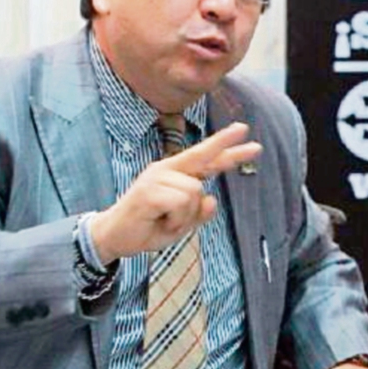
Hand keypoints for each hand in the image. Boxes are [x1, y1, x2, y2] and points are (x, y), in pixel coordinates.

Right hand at [89, 122, 260, 263]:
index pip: (205, 158)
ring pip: (196, 191)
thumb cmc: (148, 227)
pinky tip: (160, 221)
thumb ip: (199, 213)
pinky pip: (181, 203)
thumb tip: (212, 200)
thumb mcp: (182, 224)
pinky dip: (177, 220)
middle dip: (230, 152)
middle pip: (204, 158)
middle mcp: (167, 170)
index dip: (227, 147)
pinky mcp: (149, 190)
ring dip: (186, 215)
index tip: (244, 130)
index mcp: (175, 174)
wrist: (114, 237)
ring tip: (167, 220)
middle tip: (253, 139)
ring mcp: (157, 177)